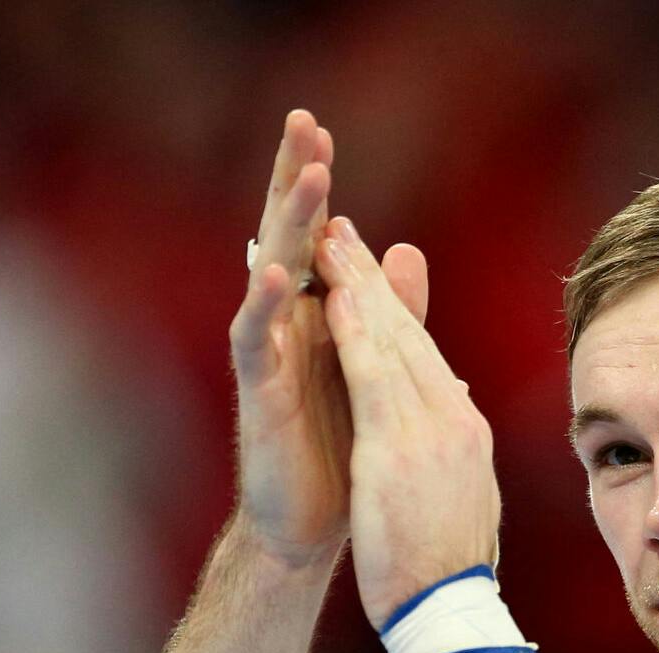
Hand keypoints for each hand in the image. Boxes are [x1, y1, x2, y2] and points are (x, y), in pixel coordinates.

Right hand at [228, 110, 430, 565]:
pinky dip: (262, 304)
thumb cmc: (341, 446)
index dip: (316, 186)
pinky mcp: (256, 392)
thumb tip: (405, 248)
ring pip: (271, 273)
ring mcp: (267, 354)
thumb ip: (388, 311)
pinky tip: (273, 270)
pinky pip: (253, 340)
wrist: (316, 525)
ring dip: (290, 223)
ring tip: (311, 179)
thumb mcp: (373, 367)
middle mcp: (285, 323)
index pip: (316, 237)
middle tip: (303, 122)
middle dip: (296, 180)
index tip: (322, 129)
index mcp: (315, 314)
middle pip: (288, 235)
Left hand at [313, 215, 501, 628]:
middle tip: (345, 229)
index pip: (426, 356)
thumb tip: (446, 423)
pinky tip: (329, 296)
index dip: (394, 309)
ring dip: (358, 286)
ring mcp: (431, 429)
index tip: (370, 271)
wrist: (449, 611)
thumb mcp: (453, 497)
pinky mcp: (398, 446)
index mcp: (465, 431)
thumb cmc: (444, 567)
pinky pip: (372, 373)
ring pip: (391, 341)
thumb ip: (445, 451)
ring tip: (331, 240)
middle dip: (374, 280)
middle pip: (411, 334)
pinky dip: (351, 329)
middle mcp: (454, 418)